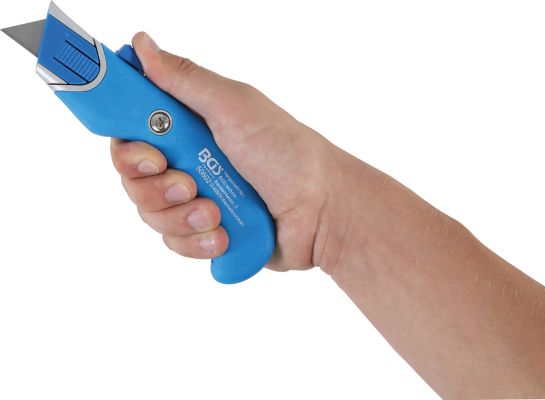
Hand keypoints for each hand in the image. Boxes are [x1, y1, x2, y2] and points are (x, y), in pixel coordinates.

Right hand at [110, 32, 339, 271]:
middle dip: (158, 188)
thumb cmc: (286, 153)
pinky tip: (224, 234)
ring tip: (217, 212)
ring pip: (152, 215)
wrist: (320, 210)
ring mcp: (195, 199)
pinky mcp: (205, 232)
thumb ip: (184, 80)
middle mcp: (187, 161)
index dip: (129, 149)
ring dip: (183, 217)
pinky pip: (175, 244)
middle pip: (134, 180)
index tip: (151, 156)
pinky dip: (198, 242)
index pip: (131, 134)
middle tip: (189, 184)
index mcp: (189, 127)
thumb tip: (142, 44)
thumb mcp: (234, 107)